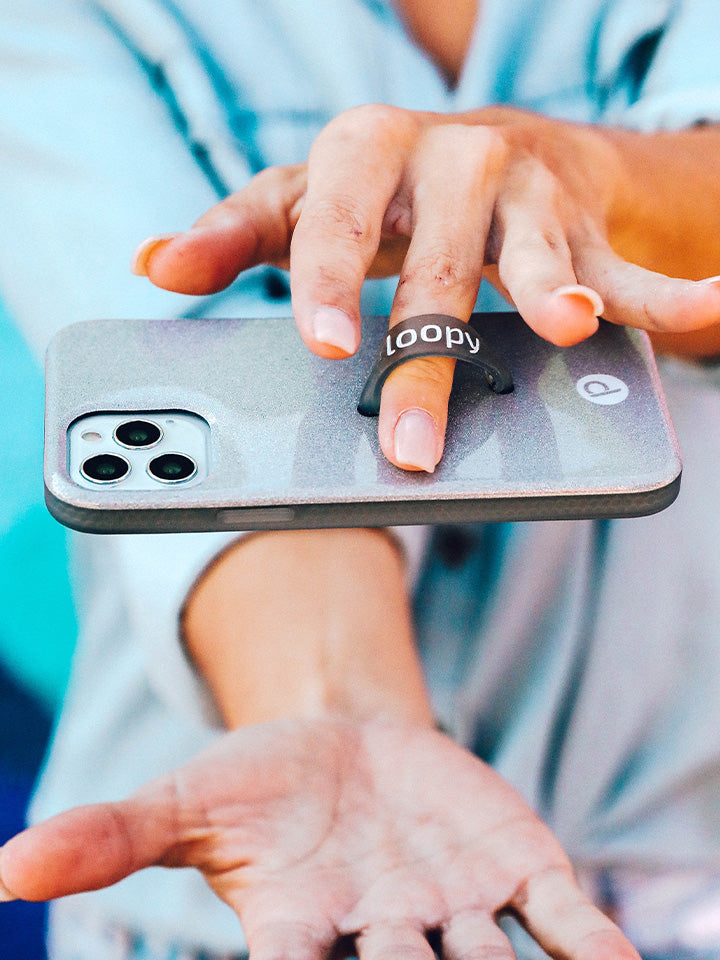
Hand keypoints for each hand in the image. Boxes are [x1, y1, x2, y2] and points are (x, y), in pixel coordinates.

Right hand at [1, 716, 638, 959]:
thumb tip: (5, 872)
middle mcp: (384, 942)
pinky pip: (560, 921)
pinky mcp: (513, 868)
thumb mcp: (184, 802)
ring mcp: (456, 910)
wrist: (341, 740)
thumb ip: (108, 839)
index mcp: (298, 937)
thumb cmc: (261, 784)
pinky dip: (591, 946)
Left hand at [131, 105, 719, 470]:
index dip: (327, 277)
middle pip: (432, 265)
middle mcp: (448, 158)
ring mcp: (525, 193)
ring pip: (533, 256)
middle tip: (407, 443)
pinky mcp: (586, 227)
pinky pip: (631, 265)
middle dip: (420, 356)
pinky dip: (667, 292)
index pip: (332, 214)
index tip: (323, 344)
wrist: (488, 145)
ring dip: (548, 295)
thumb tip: (153, 265)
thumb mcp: (301, 202)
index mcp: (364, 152)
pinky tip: (713, 301)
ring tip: (563, 323)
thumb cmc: (381, 188)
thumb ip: (237, 234)